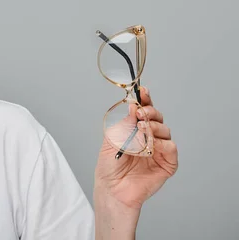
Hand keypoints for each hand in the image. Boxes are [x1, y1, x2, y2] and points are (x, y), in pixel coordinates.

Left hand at [94, 86, 177, 210]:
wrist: (112, 188)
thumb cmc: (109, 165)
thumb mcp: (112, 139)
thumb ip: (124, 123)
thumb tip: (132, 106)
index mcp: (135, 129)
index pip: (144, 111)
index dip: (145, 100)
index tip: (143, 92)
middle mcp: (149, 137)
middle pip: (157, 117)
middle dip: (150, 111)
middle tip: (141, 113)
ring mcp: (159, 150)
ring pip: (165, 130)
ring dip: (154, 127)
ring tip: (142, 130)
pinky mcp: (167, 163)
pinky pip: (171, 148)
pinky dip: (163, 143)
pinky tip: (153, 144)